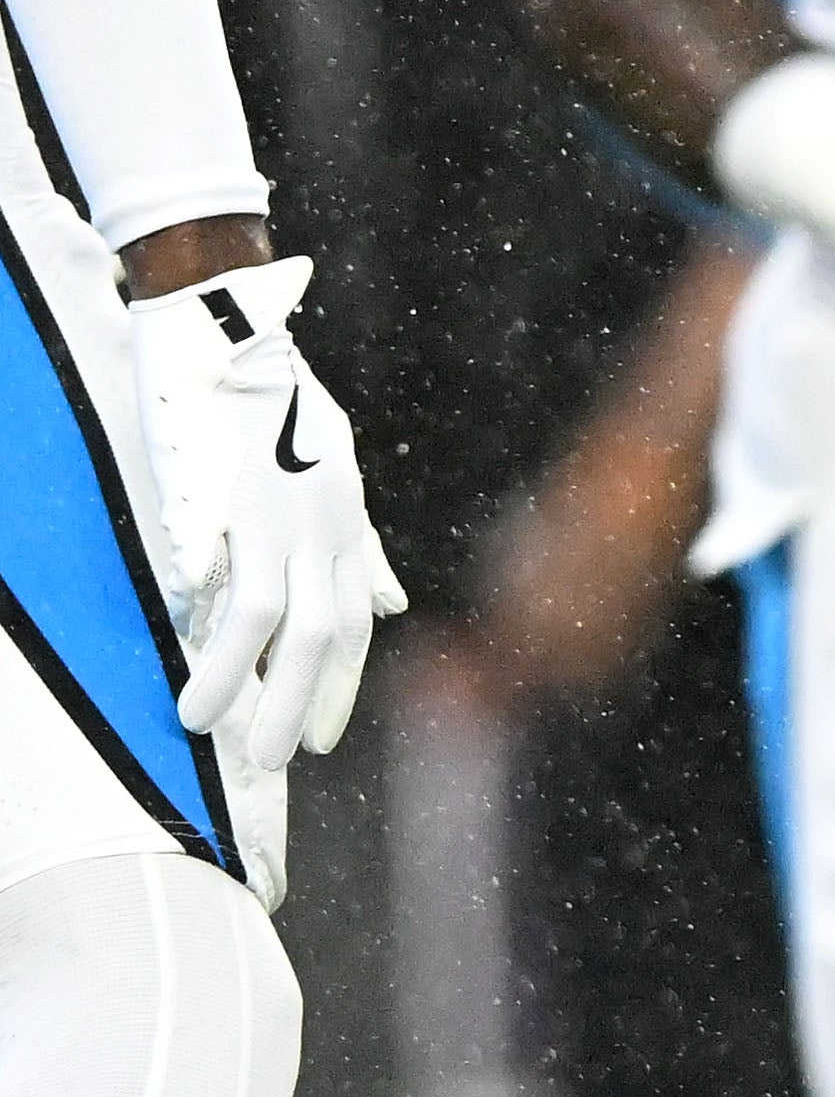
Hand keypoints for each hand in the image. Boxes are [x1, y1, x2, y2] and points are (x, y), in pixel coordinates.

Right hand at [127, 254, 401, 782]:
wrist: (241, 333)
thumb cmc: (288, 407)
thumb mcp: (346, 476)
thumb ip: (365, 548)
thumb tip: (392, 604)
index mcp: (345, 528)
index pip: (355, 627)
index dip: (341, 688)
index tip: (318, 742)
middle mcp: (320, 525)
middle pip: (321, 633)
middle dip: (295, 702)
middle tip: (271, 763)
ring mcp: (272, 508)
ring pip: (264, 611)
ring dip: (234, 673)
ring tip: (200, 724)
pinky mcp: (221, 485)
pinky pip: (213, 557)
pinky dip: (198, 598)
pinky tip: (180, 642)